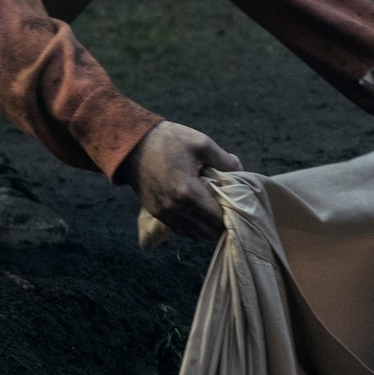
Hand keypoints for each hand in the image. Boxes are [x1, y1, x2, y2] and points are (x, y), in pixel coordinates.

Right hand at [123, 120, 241, 241]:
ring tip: (217, 219)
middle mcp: (175, 207)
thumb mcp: (201, 143)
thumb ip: (224, 159)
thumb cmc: (168, 140)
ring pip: (192, 233)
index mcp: (188, 192)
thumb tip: (240, 171)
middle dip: (220, 226)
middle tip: (231, 216)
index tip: (239, 211)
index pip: (216, 218)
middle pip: (205, 231)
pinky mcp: (155, 212)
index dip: (231, 217)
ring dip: (206, 230)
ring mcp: (163, 212)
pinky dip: (191, 228)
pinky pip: (178, 229)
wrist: (133, 144)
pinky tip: (200, 218)